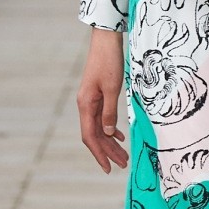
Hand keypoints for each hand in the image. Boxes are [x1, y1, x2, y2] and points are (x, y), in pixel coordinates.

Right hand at [77, 28, 127, 171]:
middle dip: (108, 151)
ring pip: (99, 128)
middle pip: (95, 135)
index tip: (108, 167)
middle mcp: (85, 105)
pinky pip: (102, 118)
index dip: (99, 153)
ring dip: (111, 142)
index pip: (90, 136)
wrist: (106, 40)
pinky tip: (120, 136)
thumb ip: (110, 111)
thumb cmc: (109, 61)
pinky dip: (111, 129)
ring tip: (123, 155)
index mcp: (86, 105)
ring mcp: (90, 101)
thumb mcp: (112, 88)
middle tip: (122, 165)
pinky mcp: (97, 95)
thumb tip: (109, 134)